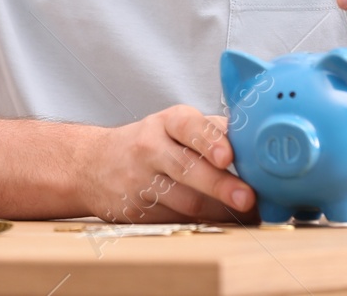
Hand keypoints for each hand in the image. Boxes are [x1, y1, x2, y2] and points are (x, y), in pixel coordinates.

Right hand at [79, 106, 256, 222]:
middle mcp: (150, 149)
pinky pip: (175, 220)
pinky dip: (202, 223)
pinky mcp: (136, 211)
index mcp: (166, 122)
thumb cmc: (149, 143)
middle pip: (187, 168)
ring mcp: (140, 182)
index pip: (188, 126)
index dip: (209, 140)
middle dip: (221, 185)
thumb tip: (253, 141)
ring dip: (219, 210)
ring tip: (246, 214)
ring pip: (184, 201)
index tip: (227, 155)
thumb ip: (211, 130)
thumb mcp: (173, 125)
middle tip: (248, 198)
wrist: (92, 165)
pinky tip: (222, 222)